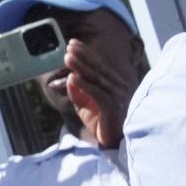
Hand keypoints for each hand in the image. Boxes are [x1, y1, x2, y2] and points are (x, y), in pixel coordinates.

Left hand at [60, 23, 145, 151]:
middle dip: (82, 56)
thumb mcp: (85, 105)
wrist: (115, 142)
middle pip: (97, 69)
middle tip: (69, 45)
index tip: (72, 43)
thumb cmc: (101, 122)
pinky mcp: (114, 108)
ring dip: (81, 67)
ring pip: (96, 79)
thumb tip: (69, 77)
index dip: (85, 53)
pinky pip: (97, 94)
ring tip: (67, 57)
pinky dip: (84, 85)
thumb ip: (78, 92)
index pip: (98, 65)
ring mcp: (118, 97)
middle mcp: (118, 87)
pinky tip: (72, 78)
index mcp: (114, 84)